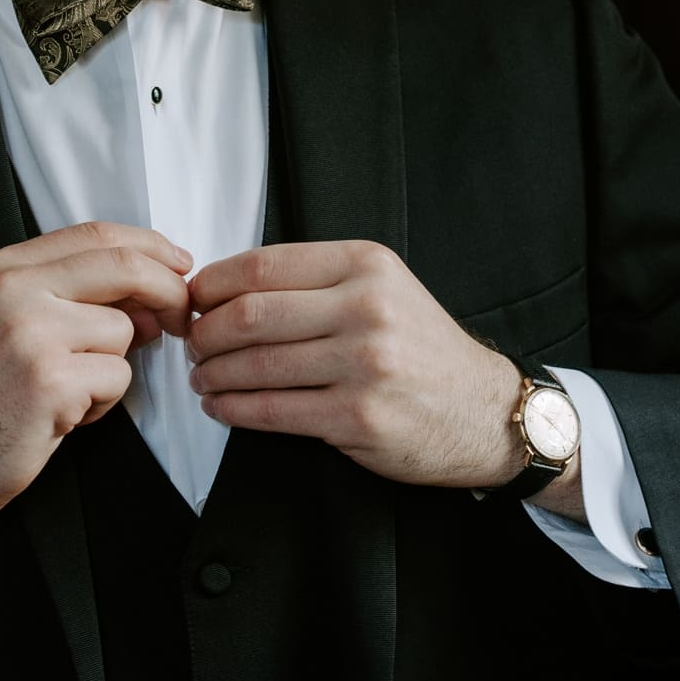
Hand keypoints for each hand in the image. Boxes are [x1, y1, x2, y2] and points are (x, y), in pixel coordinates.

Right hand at [0, 220, 194, 585]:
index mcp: (3, 269)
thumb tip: (149, 297)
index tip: (179, 264)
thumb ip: (72, 299)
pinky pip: (115, 378)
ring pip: (124, 332)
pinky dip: (100, 404)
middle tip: (180, 320)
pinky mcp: (49, 380)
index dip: (150, 246)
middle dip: (168, 292)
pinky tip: (61, 416)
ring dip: (111, 369)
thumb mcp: (9, 326)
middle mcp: (13, 290)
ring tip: (68, 392)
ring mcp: (30, 333)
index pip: (96, 234)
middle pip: (123, 267)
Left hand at [184, 239, 532, 491]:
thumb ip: (317, 281)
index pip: (263, 265)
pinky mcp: (357, 415)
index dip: (213, 283)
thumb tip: (229, 287)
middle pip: (250, 314)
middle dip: (205, 332)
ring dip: (213, 374)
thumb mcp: (384, 289)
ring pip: (256, 364)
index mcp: (366, 265)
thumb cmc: (425, 351)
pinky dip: (234, 409)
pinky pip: (273, 410)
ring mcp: (364, 363)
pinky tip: (222, 406)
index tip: (194, 299)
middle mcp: (366, 307)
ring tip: (202, 377)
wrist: (486, 411)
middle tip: (193, 343)